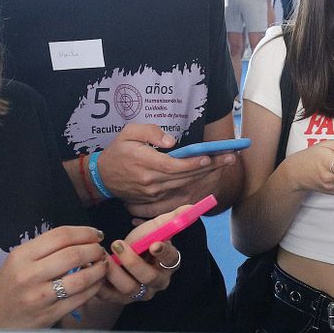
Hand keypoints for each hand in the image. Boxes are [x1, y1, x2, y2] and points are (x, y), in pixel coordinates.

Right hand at [0, 226, 106, 329]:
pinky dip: (94, 288)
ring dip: (99, 269)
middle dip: (94, 250)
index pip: (60, 236)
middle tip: (100, 251)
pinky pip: (80, 298)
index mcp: (21, 256)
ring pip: (81, 278)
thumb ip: (43, 250)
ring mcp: (40, 297)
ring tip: (102, 266)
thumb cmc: (7, 287)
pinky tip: (96, 283)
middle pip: (73, 255)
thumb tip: (79, 238)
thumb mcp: (17, 262)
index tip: (96, 234)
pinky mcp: (50, 315)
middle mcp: (30, 274)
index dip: (84, 232)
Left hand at [90, 208, 184, 303]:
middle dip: (132, 261)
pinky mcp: (121, 299)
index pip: (171, 259)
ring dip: (114, 272)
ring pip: (129, 288)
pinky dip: (100, 284)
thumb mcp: (156, 228)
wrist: (125, 257)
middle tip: (117, 244)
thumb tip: (190, 206)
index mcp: (169, 263)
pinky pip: (110, 297)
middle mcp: (157, 281)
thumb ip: (172, 218)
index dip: (163, 252)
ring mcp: (140, 292)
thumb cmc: (144, 242)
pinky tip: (94, 269)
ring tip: (103, 256)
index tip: (154, 244)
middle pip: (149, 277)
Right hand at [99, 123, 235, 218]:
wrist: (102, 178)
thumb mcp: (128, 132)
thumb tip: (171, 141)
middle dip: (210, 167)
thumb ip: (150, 133)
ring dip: (206, 175)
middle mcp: (151, 181)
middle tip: (231, 157)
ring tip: (224, 163)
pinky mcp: (155, 199)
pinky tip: (209, 176)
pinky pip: (179, 192)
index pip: (174, 166)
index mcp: (145, 163)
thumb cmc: (117, 151)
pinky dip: (195, 184)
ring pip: (185, 185)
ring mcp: (154, 193)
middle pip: (186, 176)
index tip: (209, 157)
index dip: (193, 163)